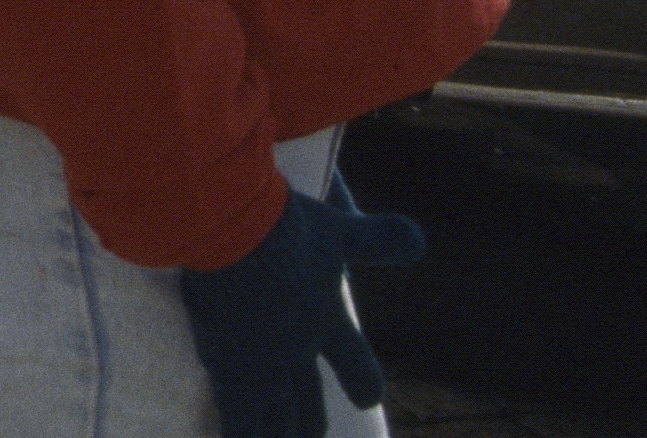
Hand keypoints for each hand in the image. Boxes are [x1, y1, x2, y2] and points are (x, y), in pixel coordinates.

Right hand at [177, 178, 424, 437]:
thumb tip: (419, 240)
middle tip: (312, 435)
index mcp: (326, 320)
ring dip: (280, 435)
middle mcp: (297, 351)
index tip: (367, 398)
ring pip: (276, 418)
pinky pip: (238, 419)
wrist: (232, 233)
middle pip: (308, 401)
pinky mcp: (227, 367)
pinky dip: (240, 437)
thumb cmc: (285, 228)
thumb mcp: (340, 230)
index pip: (356, 362)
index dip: (362, 381)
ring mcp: (262, 364)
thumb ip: (379, 239)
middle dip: (310, 423)